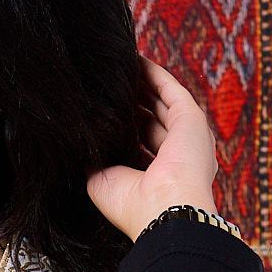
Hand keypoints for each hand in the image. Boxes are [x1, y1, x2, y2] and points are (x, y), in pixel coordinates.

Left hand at [86, 56, 218, 241]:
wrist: (163, 211)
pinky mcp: (192, 119)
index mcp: (160, 174)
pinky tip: (134, 60)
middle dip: (132, 100)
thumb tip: (79, 142)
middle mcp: (177, 155)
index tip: (104, 112)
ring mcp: (187, 136)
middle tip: (108, 84)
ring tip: (118, 67)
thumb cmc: (134, 207)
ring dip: (141, 83)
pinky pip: (170, 89)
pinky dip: (153, 74)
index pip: (140, 141)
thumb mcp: (103, 181)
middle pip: (151, 118)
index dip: (124, 124)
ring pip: (161, 101)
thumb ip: (94, 159)